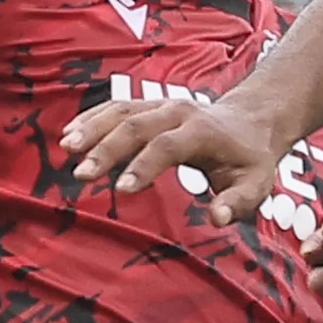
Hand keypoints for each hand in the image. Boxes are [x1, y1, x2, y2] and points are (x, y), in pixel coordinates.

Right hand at [60, 95, 285, 224]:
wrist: (251, 122)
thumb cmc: (250, 160)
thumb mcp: (255, 184)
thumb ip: (237, 202)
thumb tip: (216, 219)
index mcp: (203, 131)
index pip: (168, 145)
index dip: (144, 165)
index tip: (122, 188)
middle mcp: (179, 111)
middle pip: (137, 125)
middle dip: (107, 148)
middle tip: (81, 174)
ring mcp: (161, 104)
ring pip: (121, 111)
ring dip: (92, 128)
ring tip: (66, 147)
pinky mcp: (148, 104)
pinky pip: (116, 106)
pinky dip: (92, 118)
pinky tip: (69, 133)